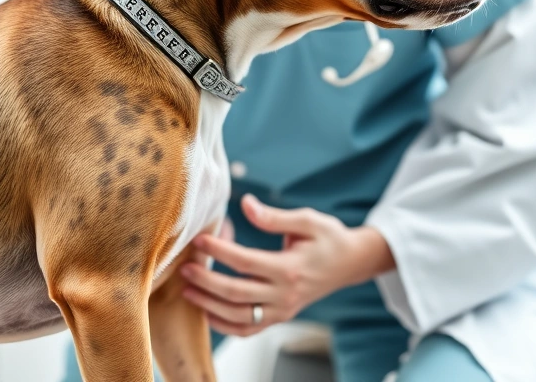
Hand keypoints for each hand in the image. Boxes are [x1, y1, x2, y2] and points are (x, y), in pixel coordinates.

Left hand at [180, 194, 393, 335]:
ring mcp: (282, 310)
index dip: (219, 250)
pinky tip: (206, 312)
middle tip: (185, 267)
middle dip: (206, 281)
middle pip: (236, 293)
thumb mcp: (307, 220)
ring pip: (238, 317)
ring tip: (188, 290)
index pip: (244, 261)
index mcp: (290, 268)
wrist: (350, 263)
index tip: (199, 238)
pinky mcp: (279, 317)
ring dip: (209, 306)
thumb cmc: (328, 238)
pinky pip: (248, 330)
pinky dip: (225, 326)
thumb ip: (274, 216)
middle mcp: (285, 294)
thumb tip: (245, 204)